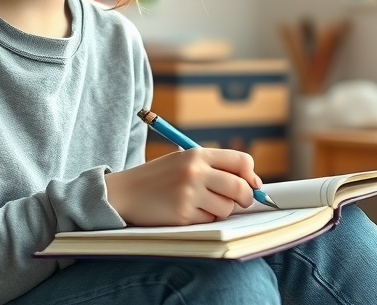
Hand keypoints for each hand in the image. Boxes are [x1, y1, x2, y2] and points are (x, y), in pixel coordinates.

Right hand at [105, 148, 262, 226]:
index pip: (242, 161)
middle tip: (242, 202)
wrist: (124, 192)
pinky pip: (209, 221)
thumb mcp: (183, 161)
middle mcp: (195, 171)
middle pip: (240, 187)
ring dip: (220, 210)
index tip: (252, 184)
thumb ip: (213, 168)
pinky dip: (204, 219)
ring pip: (226, 208)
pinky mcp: (183, 214)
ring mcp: (189, 193)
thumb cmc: (158, 178)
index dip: (251, 175)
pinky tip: (186, 211)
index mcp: (197, 154)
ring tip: (202, 204)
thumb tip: (251, 185)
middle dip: (246, 198)